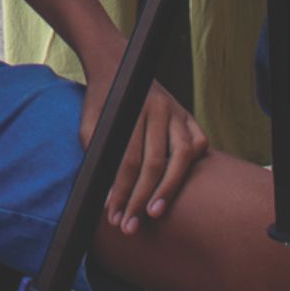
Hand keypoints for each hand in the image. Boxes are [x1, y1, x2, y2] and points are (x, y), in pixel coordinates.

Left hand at [81, 76, 207, 234]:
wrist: (118, 64)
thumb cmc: (102, 100)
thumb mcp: (90, 122)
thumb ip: (97, 153)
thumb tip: (105, 195)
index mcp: (132, 108)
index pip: (127, 161)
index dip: (120, 192)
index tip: (113, 216)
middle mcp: (158, 108)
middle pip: (154, 163)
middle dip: (140, 198)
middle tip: (130, 226)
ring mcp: (176, 111)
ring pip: (181, 156)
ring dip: (168, 189)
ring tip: (154, 213)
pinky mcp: (188, 115)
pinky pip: (198, 142)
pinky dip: (192, 164)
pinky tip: (181, 185)